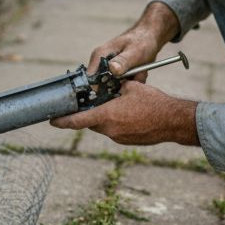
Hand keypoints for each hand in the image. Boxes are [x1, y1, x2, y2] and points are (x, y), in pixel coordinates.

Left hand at [51, 81, 198, 145]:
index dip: (62, 121)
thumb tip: (107, 83)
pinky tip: (129, 114)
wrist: (173, 121)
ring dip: (105, 116)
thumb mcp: (131, 87)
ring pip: (103, 125)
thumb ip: (114, 87)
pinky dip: (116, 122)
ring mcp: (118, 138)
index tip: (52, 120)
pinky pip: (115, 130)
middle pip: (91, 121)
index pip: (77, 120)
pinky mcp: (126, 141)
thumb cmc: (153, 102)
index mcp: (107, 115)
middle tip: (92, 102)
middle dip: (90, 112)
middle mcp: (109, 130)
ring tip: (119, 105)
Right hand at [87, 2, 180, 79]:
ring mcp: (108, 68)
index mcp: (99, 56)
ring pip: (117, 87)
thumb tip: (112, 70)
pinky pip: (123, 84)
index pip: (92, 81)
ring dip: (130, 83)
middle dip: (122, 86)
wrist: (150, 36)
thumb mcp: (135, 51)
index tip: (121, 86)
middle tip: (136, 75)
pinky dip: (133, 81)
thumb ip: (123, 61)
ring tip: (140, 71)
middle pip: (105, 87)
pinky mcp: (116, 72)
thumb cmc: (142, 40)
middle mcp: (100, 63)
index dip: (104, 89)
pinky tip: (140, 72)